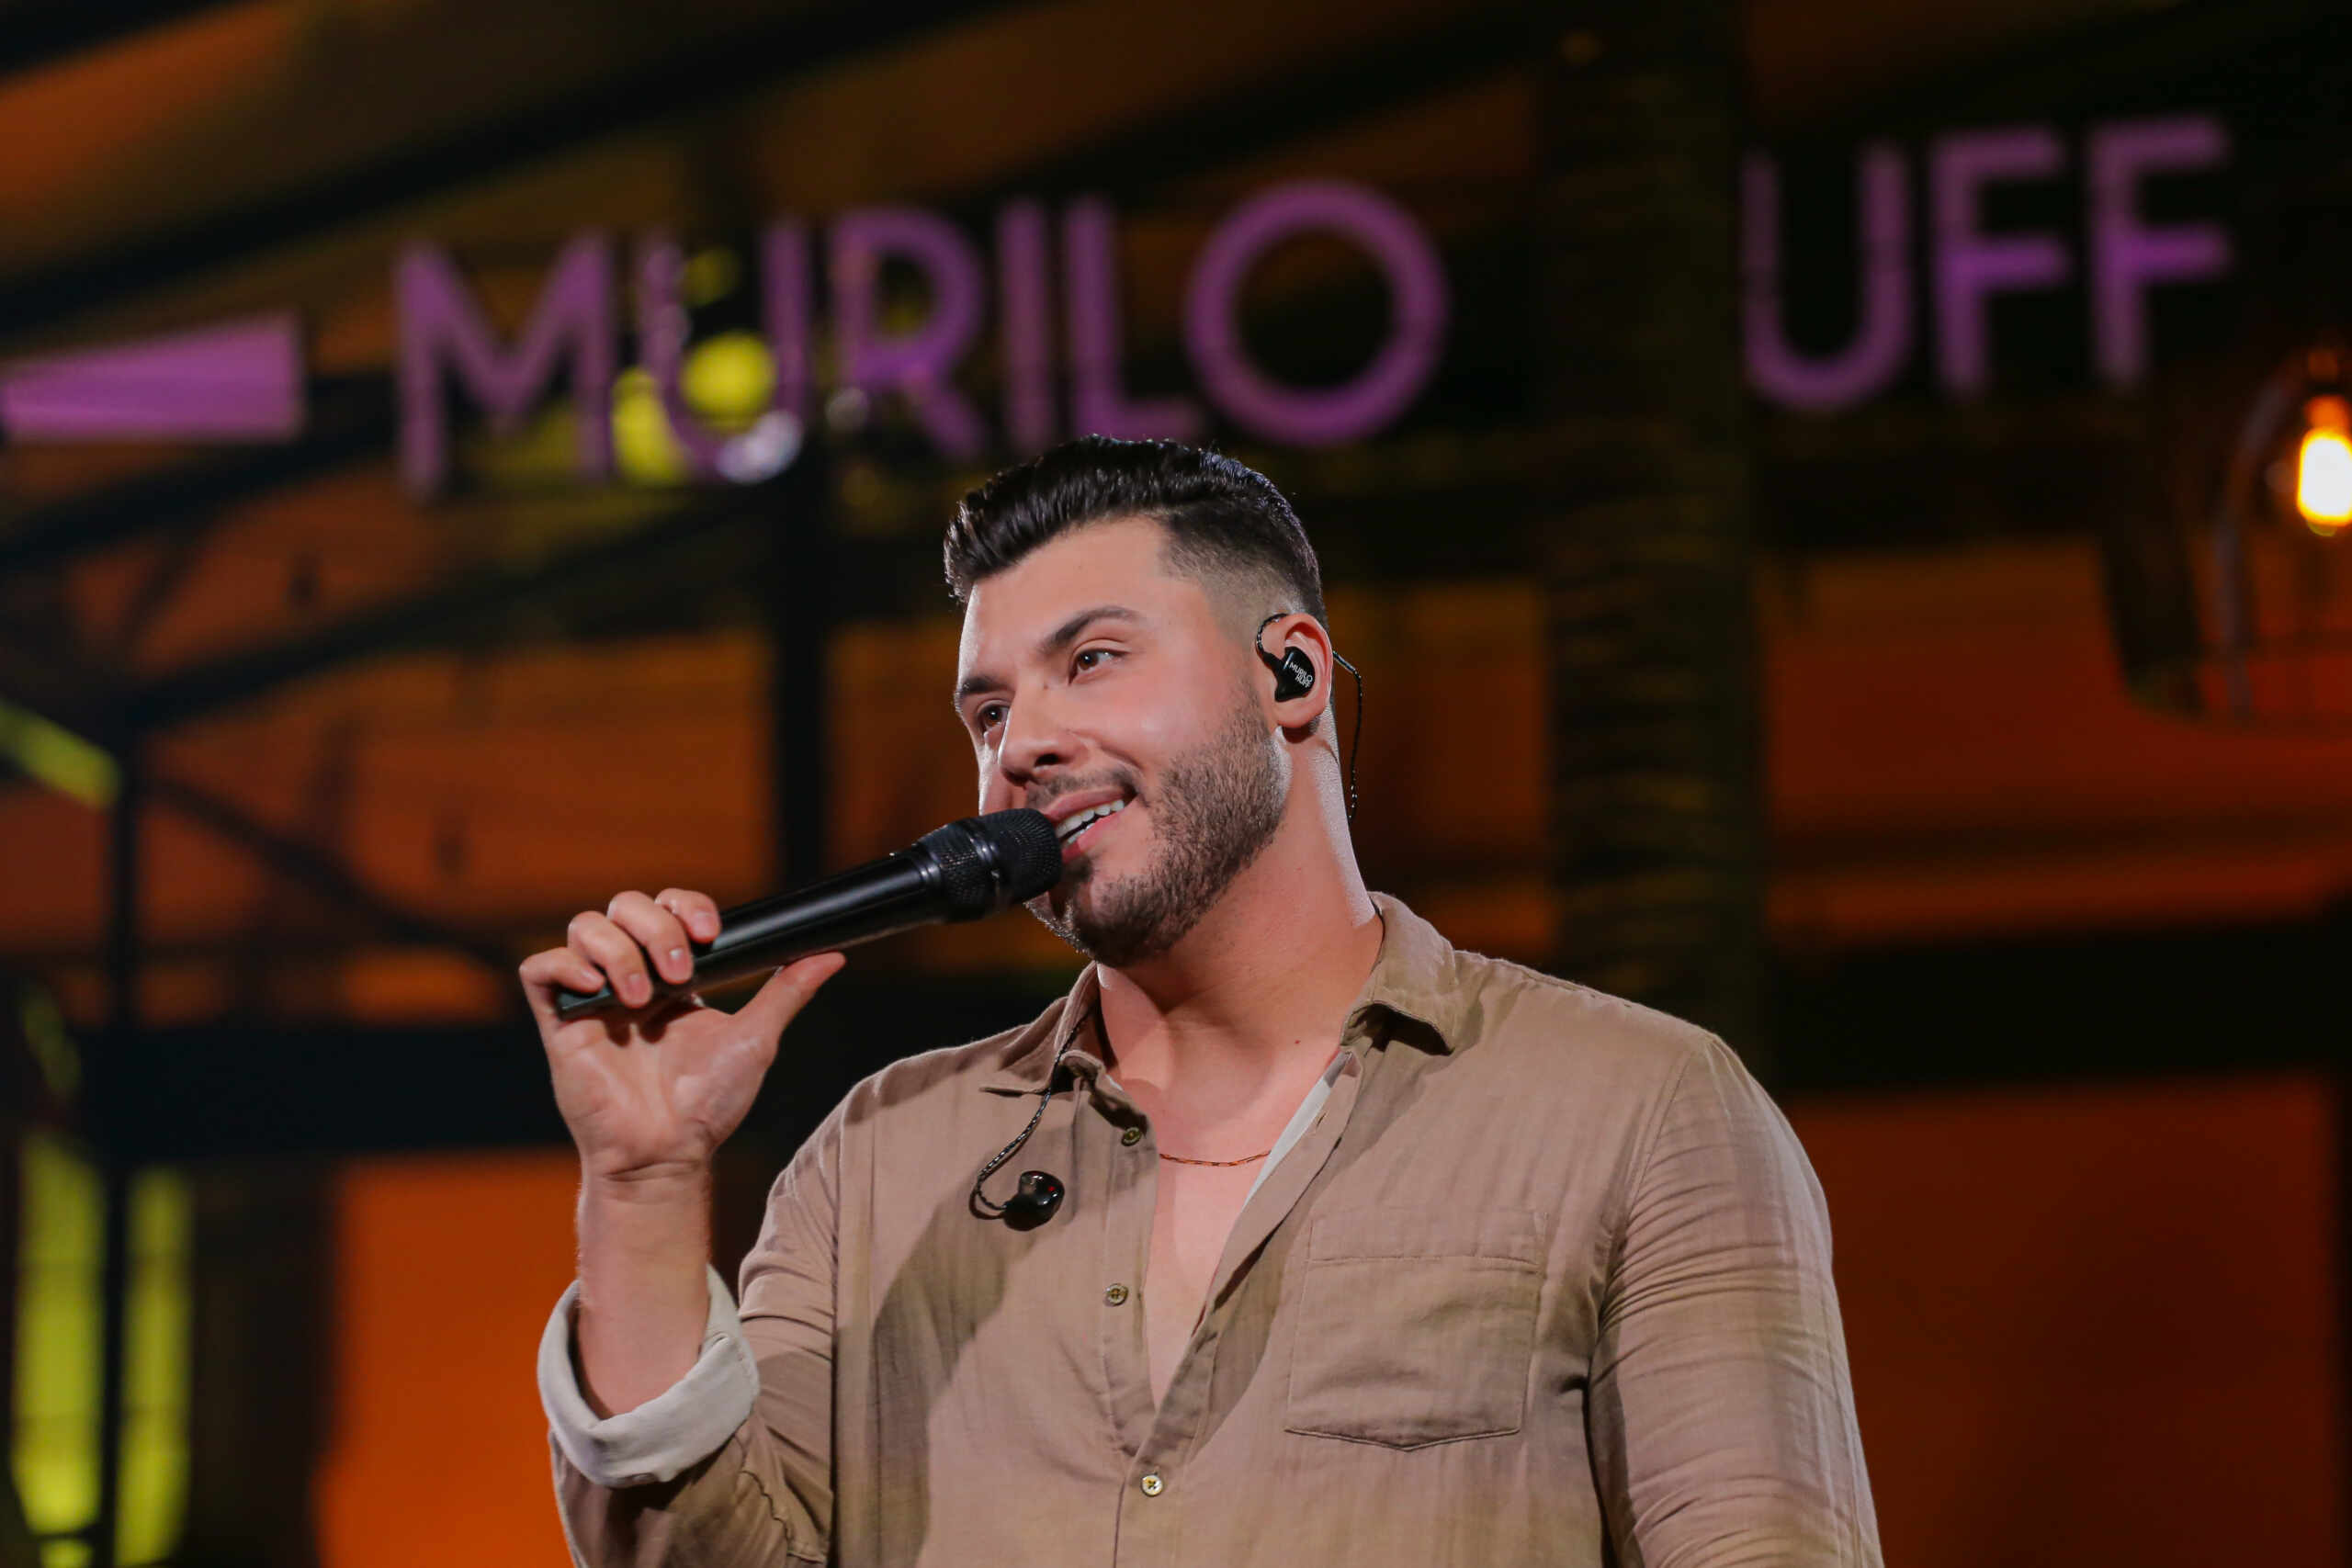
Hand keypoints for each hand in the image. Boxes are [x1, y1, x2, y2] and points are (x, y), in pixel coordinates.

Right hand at [520, 888, 845, 1181]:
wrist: (668, 1153)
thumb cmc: (708, 1103)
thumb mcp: (757, 1038)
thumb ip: (787, 991)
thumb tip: (832, 954)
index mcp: (672, 975)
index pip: (667, 908)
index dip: (684, 905)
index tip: (710, 931)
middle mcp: (630, 977)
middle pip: (625, 906)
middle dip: (656, 928)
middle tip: (682, 975)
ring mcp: (593, 997)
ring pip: (584, 926)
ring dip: (618, 951)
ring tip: (644, 999)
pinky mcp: (561, 1023)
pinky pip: (540, 968)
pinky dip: (565, 965)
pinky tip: (598, 990)